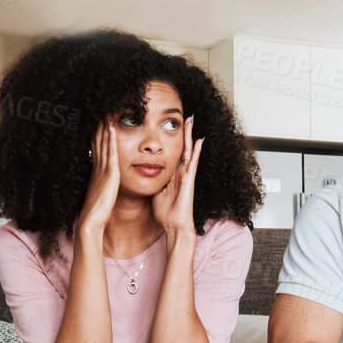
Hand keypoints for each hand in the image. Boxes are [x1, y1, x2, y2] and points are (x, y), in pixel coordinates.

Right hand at [79, 121, 120, 234]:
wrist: (91, 221)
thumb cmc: (97, 212)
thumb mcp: (101, 194)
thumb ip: (103, 185)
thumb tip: (106, 182)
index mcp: (96, 171)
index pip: (96, 148)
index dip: (97, 134)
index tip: (99, 121)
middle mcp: (98, 167)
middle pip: (97, 141)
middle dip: (99, 126)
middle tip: (101, 110)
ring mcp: (102, 169)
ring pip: (103, 143)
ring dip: (104, 127)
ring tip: (106, 112)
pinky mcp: (109, 174)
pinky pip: (111, 153)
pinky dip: (110, 139)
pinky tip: (112, 128)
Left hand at [152, 117, 201, 238]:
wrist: (174, 226)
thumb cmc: (165, 213)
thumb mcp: (155, 192)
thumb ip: (152, 181)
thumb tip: (142, 173)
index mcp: (172, 174)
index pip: (172, 152)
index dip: (171, 139)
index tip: (169, 125)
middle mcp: (180, 172)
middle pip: (182, 146)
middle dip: (183, 131)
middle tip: (184, 116)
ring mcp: (186, 175)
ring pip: (188, 150)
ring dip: (190, 135)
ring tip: (192, 119)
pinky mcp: (188, 180)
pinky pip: (193, 163)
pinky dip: (196, 151)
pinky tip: (199, 140)